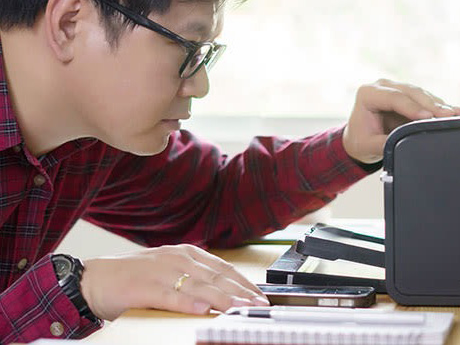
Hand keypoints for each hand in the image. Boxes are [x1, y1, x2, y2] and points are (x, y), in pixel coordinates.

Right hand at [80, 244, 268, 319]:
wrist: (92, 279)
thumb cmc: (134, 278)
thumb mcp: (171, 272)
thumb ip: (195, 280)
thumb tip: (224, 295)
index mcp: (187, 254)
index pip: (224, 269)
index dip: (244, 283)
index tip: (261, 296)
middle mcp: (178, 259)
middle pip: (217, 277)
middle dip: (241, 292)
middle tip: (260, 305)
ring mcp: (161, 272)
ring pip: (199, 286)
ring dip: (223, 298)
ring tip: (242, 308)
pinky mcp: (144, 287)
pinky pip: (171, 296)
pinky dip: (188, 303)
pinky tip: (203, 310)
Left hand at [343, 79, 459, 163]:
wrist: (359, 139)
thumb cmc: (360, 141)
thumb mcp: (368, 146)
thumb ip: (383, 143)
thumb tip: (404, 142)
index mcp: (367, 94)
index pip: (394, 98)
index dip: (412, 107)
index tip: (428, 116)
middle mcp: (382, 86)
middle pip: (411, 92)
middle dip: (431, 104)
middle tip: (448, 115)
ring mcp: (396, 88)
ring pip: (421, 94)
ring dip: (438, 104)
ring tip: (455, 113)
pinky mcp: (407, 95)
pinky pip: (425, 98)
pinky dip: (439, 105)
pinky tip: (454, 110)